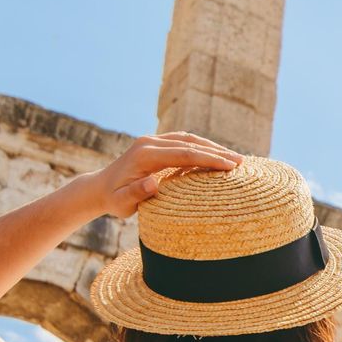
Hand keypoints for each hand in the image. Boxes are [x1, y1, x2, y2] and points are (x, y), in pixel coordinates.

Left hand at [85, 132, 241, 217]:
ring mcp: (153, 140)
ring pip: (189, 139)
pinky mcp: (157, 144)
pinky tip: (216, 156)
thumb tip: (153, 182)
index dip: (209, 159)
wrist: (100, 188)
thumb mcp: (122, 203)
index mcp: (145, 154)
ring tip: (234, 158)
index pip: (184, 153)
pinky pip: (183, 142)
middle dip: (217, 151)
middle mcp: (150, 142)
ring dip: (212, 147)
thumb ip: (136, 193)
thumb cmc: (114, 200)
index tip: (230, 166)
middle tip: (241, 161)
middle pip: (190, 143)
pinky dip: (201, 147)